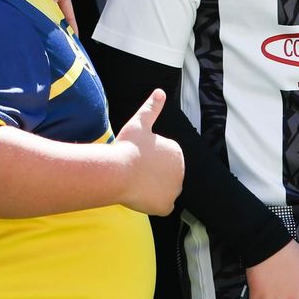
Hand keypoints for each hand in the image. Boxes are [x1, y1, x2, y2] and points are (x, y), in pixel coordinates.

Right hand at [112, 89, 182, 215]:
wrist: (118, 171)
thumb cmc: (127, 146)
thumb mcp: (139, 122)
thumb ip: (152, 108)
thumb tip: (160, 91)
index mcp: (177, 153)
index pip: (163, 160)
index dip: (147, 160)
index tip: (137, 158)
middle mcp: (181, 172)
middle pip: (164, 176)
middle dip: (151, 175)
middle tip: (134, 171)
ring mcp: (175, 190)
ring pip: (163, 191)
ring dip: (152, 189)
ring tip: (135, 183)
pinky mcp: (166, 206)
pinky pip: (161, 206)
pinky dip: (153, 204)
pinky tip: (141, 196)